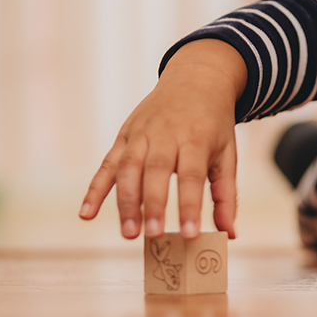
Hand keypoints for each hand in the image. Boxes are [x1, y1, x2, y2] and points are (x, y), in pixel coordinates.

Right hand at [79, 39, 247, 239]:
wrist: (196, 80)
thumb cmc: (214, 125)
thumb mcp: (227, 154)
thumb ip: (226, 195)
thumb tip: (230, 234)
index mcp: (196, 139)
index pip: (191, 176)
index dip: (189, 205)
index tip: (191, 233)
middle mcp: (165, 135)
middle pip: (155, 171)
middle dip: (153, 205)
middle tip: (153, 236)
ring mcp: (141, 134)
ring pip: (127, 169)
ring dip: (125, 202)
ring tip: (128, 233)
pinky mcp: (124, 136)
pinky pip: (106, 164)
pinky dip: (95, 189)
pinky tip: (87, 214)